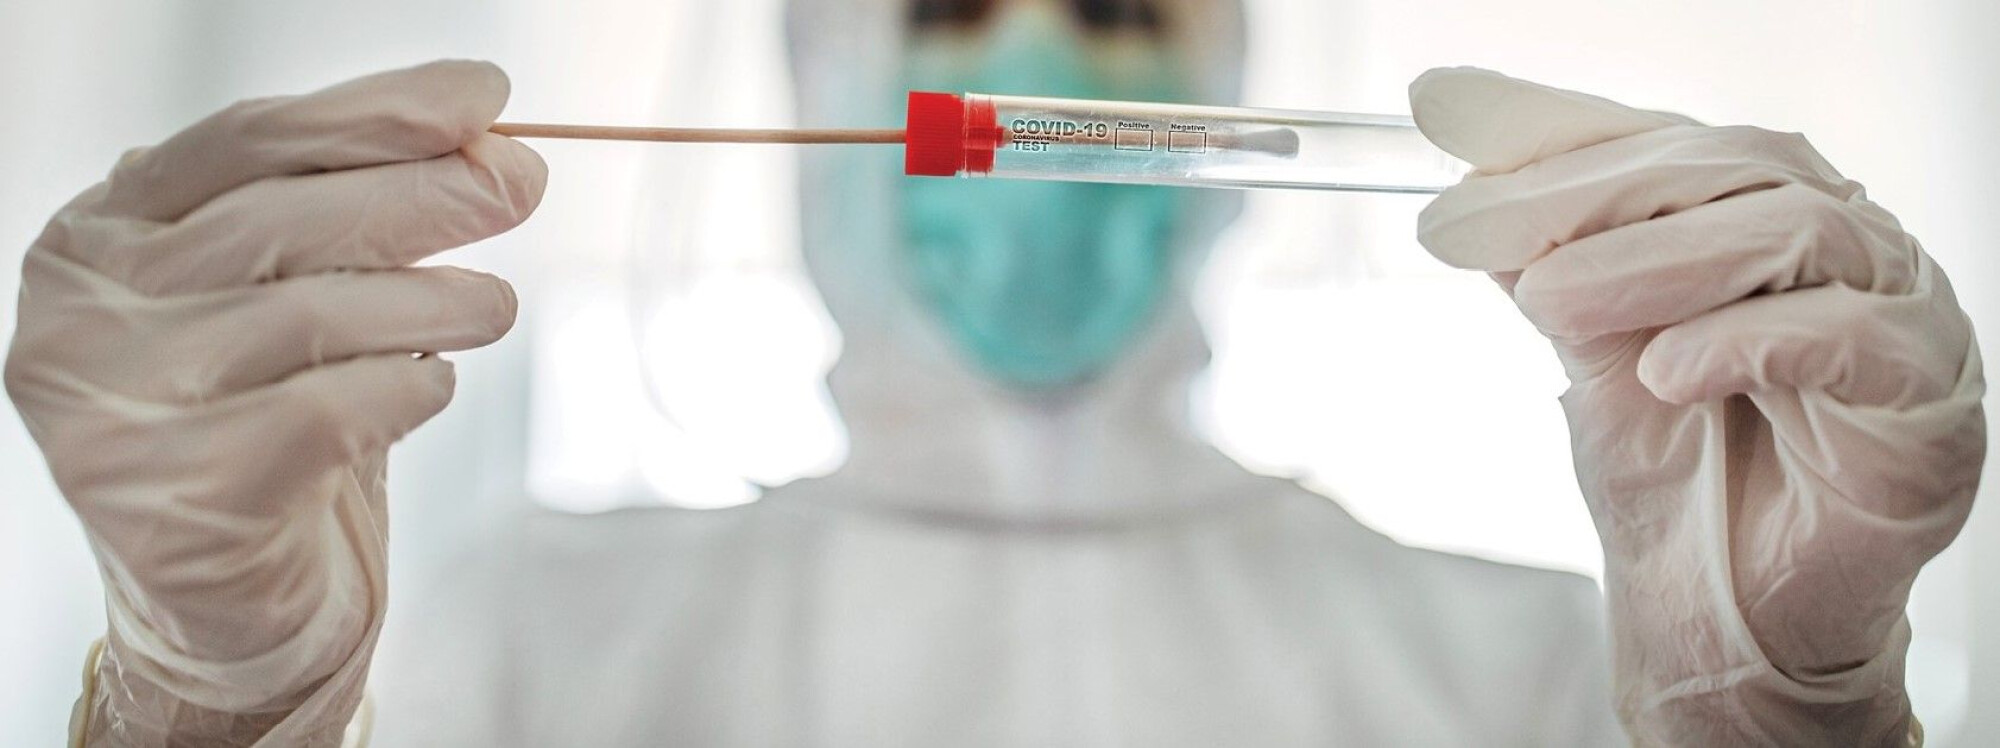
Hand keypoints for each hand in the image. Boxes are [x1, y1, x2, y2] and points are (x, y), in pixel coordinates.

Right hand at [5, 60, 544, 744]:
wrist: (230, 608)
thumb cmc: (267, 425)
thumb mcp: (286, 300)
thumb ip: (343, 216)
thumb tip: (482, 138)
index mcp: (102, 235)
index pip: (248, 141)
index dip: (375, 110)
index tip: (484, 96)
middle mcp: (86, 313)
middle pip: (282, 218)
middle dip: (424, 192)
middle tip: (519, 186)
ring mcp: (117, 410)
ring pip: (314, 314)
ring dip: (435, 299)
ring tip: (492, 305)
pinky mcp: (178, 502)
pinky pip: (327, 413)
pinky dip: (406, 390)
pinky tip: (429, 389)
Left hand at [1410, 67, 1981, 744]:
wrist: (1721, 626)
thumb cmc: (1673, 484)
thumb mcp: (1589, 351)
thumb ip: (1551, 261)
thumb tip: (1470, 183)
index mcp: (1770, 218)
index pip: (1670, 140)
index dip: (1559, 129)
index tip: (1443, 119)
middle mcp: (1849, 250)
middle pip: (1731, 169)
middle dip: (1588, 191)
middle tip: (1474, 223)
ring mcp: (1904, 318)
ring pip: (1794, 231)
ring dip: (1653, 259)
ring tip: (1548, 299)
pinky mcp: (1929, 407)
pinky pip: (1848, 340)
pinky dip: (1742, 342)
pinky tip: (1661, 371)